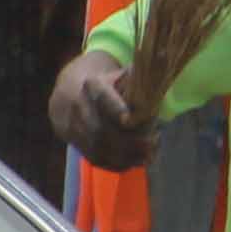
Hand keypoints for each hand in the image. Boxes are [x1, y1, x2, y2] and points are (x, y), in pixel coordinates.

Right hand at [50, 49, 149, 172]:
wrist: (66, 95)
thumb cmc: (104, 85)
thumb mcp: (118, 75)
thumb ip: (139, 78)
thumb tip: (164, 67)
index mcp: (91, 85)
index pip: (102, 99)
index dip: (115, 109)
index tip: (131, 119)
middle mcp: (78, 107)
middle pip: (100, 129)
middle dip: (127, 141)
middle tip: (152, 145)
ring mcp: (73, 128)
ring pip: (97, 147)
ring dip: (124, 156)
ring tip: (147, 157)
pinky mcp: (75, 144)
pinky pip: (94, 158)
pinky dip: (116, 164)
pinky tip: (133, 163)